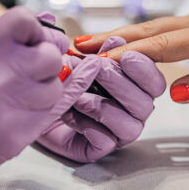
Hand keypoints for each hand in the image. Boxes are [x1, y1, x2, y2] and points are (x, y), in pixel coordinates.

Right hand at [0, 7, 89, 189]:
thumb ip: (7, 42)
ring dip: (46, 91)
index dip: (37, 30)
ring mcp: (6, 106)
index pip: (24, 19)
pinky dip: (41, 113)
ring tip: (24, 98)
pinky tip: (20, 115)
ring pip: (54, 86)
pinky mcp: (17, 134)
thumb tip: (50, 20)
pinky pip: (49, 114)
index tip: (34, 43)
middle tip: (37, 73)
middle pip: (49, 55)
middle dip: (48, 63)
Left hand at [37, 37, 166, 162]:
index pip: (155, 82)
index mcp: (135, 87)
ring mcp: (118, 133)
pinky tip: (70, 114)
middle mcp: (132, 111)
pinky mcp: (99, 149)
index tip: (126, 55)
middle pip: (146, 103)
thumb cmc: (61, 80)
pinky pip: (105, 142)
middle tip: (98, 69)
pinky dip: (87, 126)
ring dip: (102, 106)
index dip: (145, 69)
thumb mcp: (80, 58)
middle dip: (121, 83)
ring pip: (131, 126)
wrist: (33, 103)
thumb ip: (100, 51)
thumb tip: (117, 40)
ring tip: (78, 96)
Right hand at [75, 5, 188, 102]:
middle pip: (149, 30)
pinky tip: (123, 41)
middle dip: (112, 39)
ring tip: (87, 43)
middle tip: (77, 47)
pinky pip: (164, 27)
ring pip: (153, 26)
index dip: (129, 54)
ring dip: (120, 34)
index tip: (99, 61)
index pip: (163, 45)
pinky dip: (139, 34)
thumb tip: (174, 93)